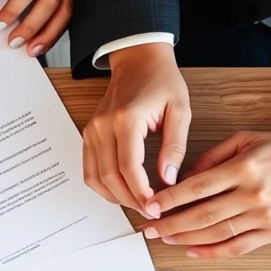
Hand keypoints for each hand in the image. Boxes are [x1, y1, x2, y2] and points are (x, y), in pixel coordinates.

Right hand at [82, 42, 190, 212]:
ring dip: (115, 197)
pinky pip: (90, 170)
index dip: (141, 193)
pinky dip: (103, 186)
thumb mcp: (180, 111)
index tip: (156, 206)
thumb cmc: (161, 81)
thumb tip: (168, 180)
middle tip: (151, 211)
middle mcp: (103, 126)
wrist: (138, 60)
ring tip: (138, 204)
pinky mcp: (89, 135)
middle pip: (109, 177)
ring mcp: (92, 131)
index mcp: (126, 119)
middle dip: (130, 200)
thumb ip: (174, 147)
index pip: (128, 167)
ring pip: (95, 178)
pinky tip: (123, 191)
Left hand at [141, 128, 270, 257]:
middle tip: (150, 228)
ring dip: (186, 239)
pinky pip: (237, 247)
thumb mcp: (246, 139)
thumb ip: (213, 156)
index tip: (152, 206)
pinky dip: (212, 252)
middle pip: (202, 215)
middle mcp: (254, 194)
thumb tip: (184, 178)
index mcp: (245, 168)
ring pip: (216, 234)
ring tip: (166, 238)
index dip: (170, 199)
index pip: (197, 187)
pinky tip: (193, 250)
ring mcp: (264, 216)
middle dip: (170, 224)